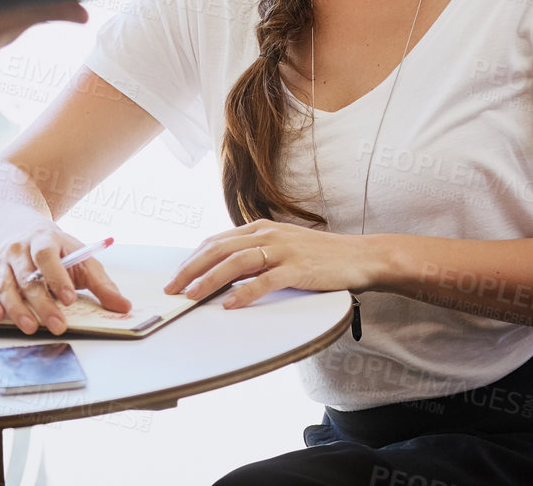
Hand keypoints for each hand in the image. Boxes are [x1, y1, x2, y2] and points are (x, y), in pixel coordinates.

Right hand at [0, 225, 131, 335]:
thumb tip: (123, 306)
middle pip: (28, 277)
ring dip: (16, 308)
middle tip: (57, 324)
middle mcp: (20, 250)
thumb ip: (101, 283)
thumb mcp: (82, 258)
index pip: (47, 255)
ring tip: (31, 327)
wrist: (22, 230)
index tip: (69, 299)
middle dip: (42, 303)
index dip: (57, 277)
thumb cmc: (58, 250)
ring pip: (6, 286)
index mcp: (44, 240)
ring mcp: (3, 263)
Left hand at [163, 219, 373, 309]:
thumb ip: (255, 253)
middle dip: (191, 269)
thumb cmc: (319, 256)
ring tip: (193, 296)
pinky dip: (245, 293)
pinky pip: (266, 281)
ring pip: (236, 262)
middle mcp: (268, 235)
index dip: (193, 259)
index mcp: (260, 228)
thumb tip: (224, 270)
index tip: (176, 276)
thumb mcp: (282, 246)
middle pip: (219, 249)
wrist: (359, 256)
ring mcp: (283, 250)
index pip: (216, 241)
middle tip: (173, 288)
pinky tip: (231, 304)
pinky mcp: (298, 268)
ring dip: (210, 280)